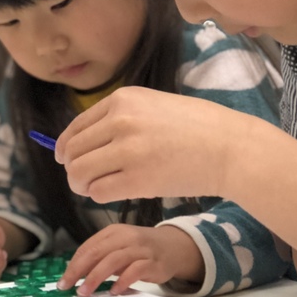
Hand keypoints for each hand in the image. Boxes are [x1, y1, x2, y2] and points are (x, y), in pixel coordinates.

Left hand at [55, 87, 248, 202]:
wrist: (230, 147)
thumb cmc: (197, 127)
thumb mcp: (153, 105)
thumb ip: (119, 118)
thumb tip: (81, 141)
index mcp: (122, 100)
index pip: (76, 127)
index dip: (66, 147)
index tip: (67, 159)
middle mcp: (120, 121)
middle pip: (73, 151)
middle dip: (73, 168)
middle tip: (84, 179)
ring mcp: (128, 151)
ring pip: (79, 173)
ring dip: (82, 185)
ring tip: (95, 188)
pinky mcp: (138, 179)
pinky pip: (98, 192)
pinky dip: (98, 196)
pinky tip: (111, 193)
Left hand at [59, 224, 204, 296]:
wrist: (174, 246)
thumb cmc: (140, 249)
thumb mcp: (119, 247)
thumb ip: (101, 257)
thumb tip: (75, 275)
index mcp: (113, 232)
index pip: (88, 247)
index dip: (73, 265)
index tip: (63, 281)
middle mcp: (125, 237)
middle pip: (97, 252)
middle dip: (79, 271)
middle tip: (68, 287)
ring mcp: (140, 249)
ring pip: (113, 260)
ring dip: (95, 277)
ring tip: (85, 292)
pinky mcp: (153, 262)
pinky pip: (135, 271)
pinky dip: (122, 281)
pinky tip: (113, 291)